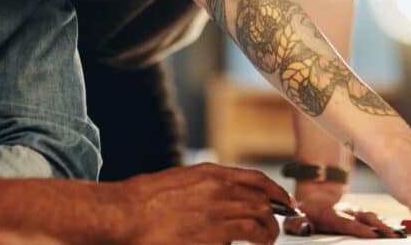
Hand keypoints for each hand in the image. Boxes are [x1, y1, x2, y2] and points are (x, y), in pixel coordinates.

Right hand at [119, 163, 292, 244]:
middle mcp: (218, 188)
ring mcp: (217, 210)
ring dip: (269, 229)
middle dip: (275, 214)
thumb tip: (218, 195)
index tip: (285, 201)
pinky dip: (258, 238)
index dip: (275, 191)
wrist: (125, 214)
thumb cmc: (143, 200)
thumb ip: (202, 186)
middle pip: (262, 199)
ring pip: (260, 217)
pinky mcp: (213, 234)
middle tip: (278, 225)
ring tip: (268, 239)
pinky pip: (248, 234)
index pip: (255, 179)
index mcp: (209, 173)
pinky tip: (257, 244)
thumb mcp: (178, 180)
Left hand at [283, 180, 397, 237]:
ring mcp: (355, 212)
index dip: (360, 229)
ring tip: (401, 235)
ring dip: (387, 226)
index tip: (373, 235)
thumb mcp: (293, 220)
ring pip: (374, 217)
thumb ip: (297, 224)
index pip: (347, 223)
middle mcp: (346, 211)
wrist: (313, 200)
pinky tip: (400, 231)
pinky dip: (388, 224)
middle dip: (381, 228)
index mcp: (330, 215)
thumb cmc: (303, 215)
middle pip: (366, 219)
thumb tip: (306, 227)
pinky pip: (377, 219)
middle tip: (394, 237)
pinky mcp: (362, 215)